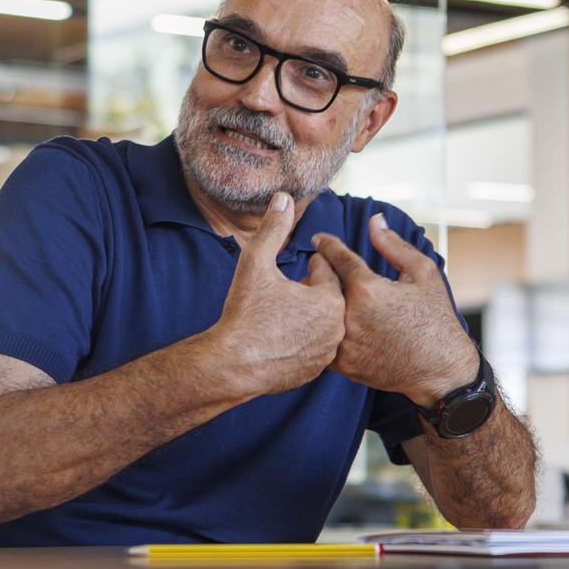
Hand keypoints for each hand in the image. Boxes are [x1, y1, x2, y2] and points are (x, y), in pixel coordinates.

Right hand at [214, 191, 345, 396]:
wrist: (231, 365)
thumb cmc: (244, 313)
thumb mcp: (255, 263)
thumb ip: (272, 229)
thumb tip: (283, 197)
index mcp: (329, 299)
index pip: (326, 270)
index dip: (311, 262)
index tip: (305, 260)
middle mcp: (336, 328)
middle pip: (329, 297)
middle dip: (313, 289)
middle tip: (295, 285)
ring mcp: (326, 353)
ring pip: (323, 323)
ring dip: (310, 314)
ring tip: (289, 309)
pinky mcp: (314, 370)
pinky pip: (315, 346)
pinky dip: (304, 337)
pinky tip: (285, 334)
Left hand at [313, 213, 477, 407]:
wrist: (441, 370)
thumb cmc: (436, 319)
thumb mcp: (422, 273)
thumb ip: (393, 245)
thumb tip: (374, 220)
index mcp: (367, 288)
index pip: (336, 257)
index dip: (326, 245)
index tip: (318, 239)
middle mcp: (350, 315)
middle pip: (319, 285)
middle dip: (315, 273)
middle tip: (315, 266)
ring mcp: (345, 342)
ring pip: (317, 315)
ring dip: (315, 303)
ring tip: (316, 295)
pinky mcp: (344, 364)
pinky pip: (322, 343)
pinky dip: (321, 331)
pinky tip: (325, 324)